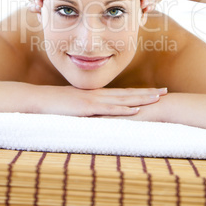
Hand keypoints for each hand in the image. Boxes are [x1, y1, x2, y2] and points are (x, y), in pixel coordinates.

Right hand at [31, 85, 167, 116]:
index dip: (140, 92)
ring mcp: (94, 100)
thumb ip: (89, 108)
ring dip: (140, 99)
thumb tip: (99, 115)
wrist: (40, 100)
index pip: (124, 93)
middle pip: (128, 94)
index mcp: (98, 95)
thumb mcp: (77, 105)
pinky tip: (135, 110)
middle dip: (148, 93)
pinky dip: (123, 110)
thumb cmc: (57, 104)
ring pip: (122, 100)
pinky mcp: (87, 107)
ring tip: (157, 98)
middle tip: (166, 91)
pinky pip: (108, 109)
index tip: (155, 91)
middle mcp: (99, 95)